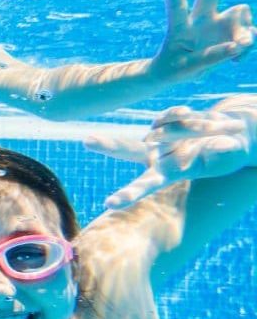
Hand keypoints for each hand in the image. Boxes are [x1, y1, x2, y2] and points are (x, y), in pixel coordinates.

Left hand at [86, 104, 253, 208]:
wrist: (232, 135)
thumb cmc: (228, 153)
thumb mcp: (227, 157)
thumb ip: (223, 152)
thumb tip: (223, 145)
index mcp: (166, 173)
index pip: (144, 185)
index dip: (128, 194)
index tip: (108, 204)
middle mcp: (155, 155)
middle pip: (128, 149)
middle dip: (109, 145)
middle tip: (87, 140)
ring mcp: (157, 136)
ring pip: (161, 128)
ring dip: (189, 129)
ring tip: (214, 130)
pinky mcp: (163, 120)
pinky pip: (172, 114)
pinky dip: (185, 116)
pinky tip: (196, 119)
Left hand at [150, 0, 254, 82]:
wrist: (182, 70)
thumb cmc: (176, 67)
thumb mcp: (187, 68)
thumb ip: (212, 57)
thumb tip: (241, 44)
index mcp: (181, 27)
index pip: (177, 7)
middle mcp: (201, 19)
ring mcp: (219, 23)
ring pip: (240, 13)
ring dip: (244, 31)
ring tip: (241, 48)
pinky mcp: (233, 31)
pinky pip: (250, 35)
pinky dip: (247, 46)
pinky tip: (238, 57)